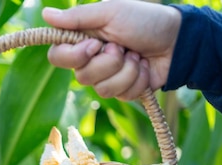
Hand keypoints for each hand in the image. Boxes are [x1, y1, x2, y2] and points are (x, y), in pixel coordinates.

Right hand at [42, 0, 181, 99]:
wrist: (177, 40)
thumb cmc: (143, 20)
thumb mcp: (110, 12)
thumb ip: (78, 17)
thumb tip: (45, 14)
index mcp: (82, 40)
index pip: (57, 57)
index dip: (73, 57)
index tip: (94, 45)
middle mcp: (90, 61)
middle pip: (82, 77)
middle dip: (109, 62)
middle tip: (123, 46)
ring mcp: (107, 78)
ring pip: (103, 90)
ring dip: (126, 71)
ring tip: (136, 55)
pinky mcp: (124, 91)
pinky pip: (122, 96)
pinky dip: (138, 79)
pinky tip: (144, 67)